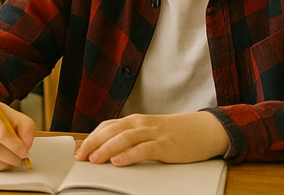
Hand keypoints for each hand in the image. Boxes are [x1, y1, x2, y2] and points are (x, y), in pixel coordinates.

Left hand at [75, 111, 228, 165]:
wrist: (204, 129)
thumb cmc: (175, 133)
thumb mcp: (149, 132)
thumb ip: (131, 138)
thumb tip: (108, 150)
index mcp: (134, 121)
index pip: (106, 127)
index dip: (91, 138)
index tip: (80, 150)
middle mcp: (141, 124)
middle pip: (110, 131)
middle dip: (93, 144)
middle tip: (81, 157)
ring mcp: (153, 133)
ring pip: (124, 139)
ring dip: (106, 149)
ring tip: (95, 160)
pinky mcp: (165, 144)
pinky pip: (144, 149)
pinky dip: (129, 155)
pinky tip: (119, 161)